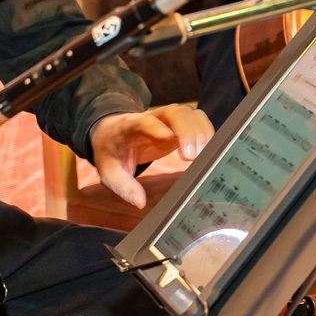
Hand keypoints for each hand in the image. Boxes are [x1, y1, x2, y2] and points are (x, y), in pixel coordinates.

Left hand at [89, 104, 213, 208]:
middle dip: (186, 131)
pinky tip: (207, 150)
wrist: (112, 133)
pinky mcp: (177, 124)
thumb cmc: (112, 153)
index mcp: (129, 127)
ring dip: (199, 131)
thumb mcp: (108, 172)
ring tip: (201, 156)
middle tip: (191, 157)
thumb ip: (123, 186)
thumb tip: (139, 202)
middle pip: (173, 113)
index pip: (143, 122)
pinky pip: (196, 120)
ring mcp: (166, 118)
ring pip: (188, 113)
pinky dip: (205, 131)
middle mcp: (150, 117)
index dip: (156, 128)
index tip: (168, 138)